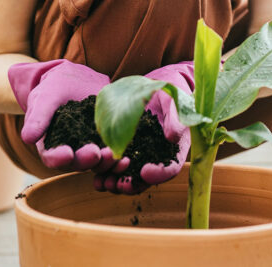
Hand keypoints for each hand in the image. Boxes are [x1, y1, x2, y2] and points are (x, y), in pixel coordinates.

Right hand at [7, 59, 127, 173]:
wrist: (76, 79)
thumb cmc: (55, 88)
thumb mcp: (45, 97)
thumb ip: (38, 117)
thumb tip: (28, 138)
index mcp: (50, 146)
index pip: (52, 157)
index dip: (58, 158)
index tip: (66, 154)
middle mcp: (71, 152)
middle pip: (77, 163)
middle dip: (86, 160)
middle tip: (95, 153)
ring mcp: (90, 148)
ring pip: (97, 162)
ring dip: (106, 162)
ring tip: (114, 155)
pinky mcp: (106, 142)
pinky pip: (113, 152)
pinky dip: (119, 156)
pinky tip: (127, 156)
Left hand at [94, 61, 195, 194]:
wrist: (155, 85)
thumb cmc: (170, 92)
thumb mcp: (175, 101)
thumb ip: (176, 119)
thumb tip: (172, 138)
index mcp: (174, 149)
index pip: (171, 168)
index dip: (160, 173)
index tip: (146, 172)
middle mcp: (157, 157)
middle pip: (147, 180)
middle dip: (133, 185)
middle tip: (121, 185)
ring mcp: (139, 155)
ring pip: (129, 177)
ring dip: (117, 183)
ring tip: (106, 183)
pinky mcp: (123, 149)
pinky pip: (115, 167)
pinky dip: (106, 174)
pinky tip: (95, 177)